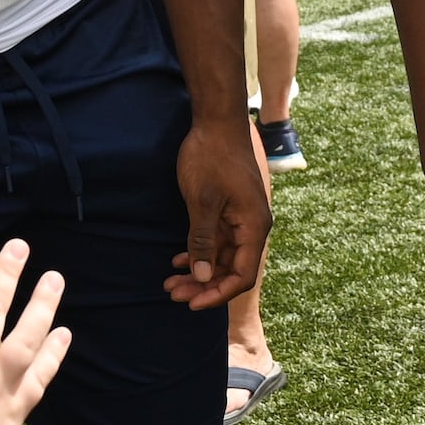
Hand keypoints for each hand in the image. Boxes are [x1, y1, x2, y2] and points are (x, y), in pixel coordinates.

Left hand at [164, 113, 269, 307]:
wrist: (217, 121)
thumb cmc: (212, 157)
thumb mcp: (202, 202)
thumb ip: (203, 241)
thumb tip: (202, 277)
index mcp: (254, 227)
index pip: (242, 275)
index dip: (218, 294)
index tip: (191, 303)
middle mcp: (253, 227)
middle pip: (232, 270)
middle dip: (203, 286)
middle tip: (172, 294)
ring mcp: (241, 218)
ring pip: (222, 257)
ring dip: (198, 271)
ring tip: (170, 282)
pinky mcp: (230, 210)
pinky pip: (218, 241)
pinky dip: (199, 252)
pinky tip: (178, 259)